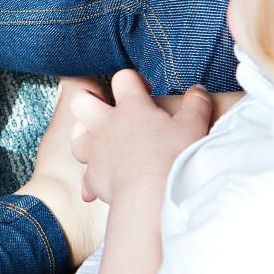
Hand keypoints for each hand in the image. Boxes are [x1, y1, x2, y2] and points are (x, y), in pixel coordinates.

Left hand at [70, 71, 212, 203]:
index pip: (122, 79)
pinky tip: (100, 185)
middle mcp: (106, 125)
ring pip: (76, 136)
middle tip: (108, 110)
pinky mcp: (92, 177)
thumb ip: (196, 104)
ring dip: (84, 137)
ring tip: (101, 142)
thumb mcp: (194, 125)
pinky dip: (92, 179)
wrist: (152, 195)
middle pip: (81, 101)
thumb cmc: (174, 157)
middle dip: (90, 101)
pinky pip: (85, 176)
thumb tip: (197, 90)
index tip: (145, 92)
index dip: (132, 80)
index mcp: (131, 107)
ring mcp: (95, 151)